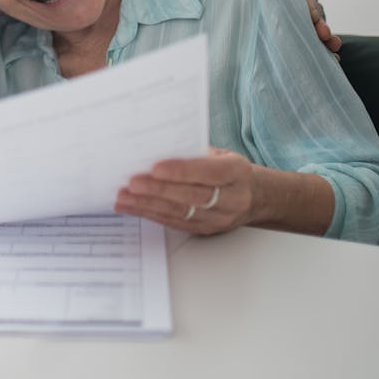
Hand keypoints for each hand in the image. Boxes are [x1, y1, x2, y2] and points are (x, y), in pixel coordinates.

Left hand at [115, 148, 254, 235]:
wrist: (255, 197)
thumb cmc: (231, 170)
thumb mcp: (222, 154)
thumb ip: (195, 153)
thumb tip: (157, 148)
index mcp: (237, 173)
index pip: (208, 173)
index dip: (181, 171)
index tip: (155, 168)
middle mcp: (232, 199)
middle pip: (191, 196)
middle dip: (158, 190)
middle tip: (132, 183)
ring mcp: (218, 219)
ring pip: (179, 213)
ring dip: (147, 205)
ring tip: (124, 197)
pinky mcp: (204, 230)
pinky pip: (174, 223)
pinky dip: (150, 214)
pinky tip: (131, 207)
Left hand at [273, 0, 341, 56]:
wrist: (254, 8)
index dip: (310, 7)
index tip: (313, 17)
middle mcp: (307, 3)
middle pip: (317, 13)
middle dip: (322, 26)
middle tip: (326, 36)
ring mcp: (310, 21)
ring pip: (322, 29)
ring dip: (329, 40)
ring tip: (334, 50)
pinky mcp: (308, 35)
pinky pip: (319, 43)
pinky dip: (326, 51)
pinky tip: (333, 61)